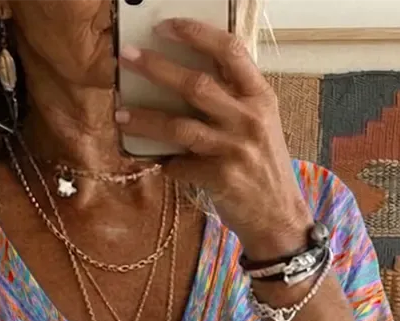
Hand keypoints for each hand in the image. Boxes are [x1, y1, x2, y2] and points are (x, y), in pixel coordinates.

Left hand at [116, 19, 312, 260]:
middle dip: (157, 68)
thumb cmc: (264, 167)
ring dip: (146, 119)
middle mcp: (249, 119)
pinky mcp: (221, 178)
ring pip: (180, 126)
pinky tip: (158, 162)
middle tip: (128, 58)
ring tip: (121, 113)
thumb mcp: (260, 124)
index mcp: (260, 97)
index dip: (196, 33)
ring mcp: (235, 149)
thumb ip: (234, 100)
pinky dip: (166, 163)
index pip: (229, 50)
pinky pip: (180, 165)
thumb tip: (187, 79)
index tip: (166, 26)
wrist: (279, 216)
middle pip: (196, 84)